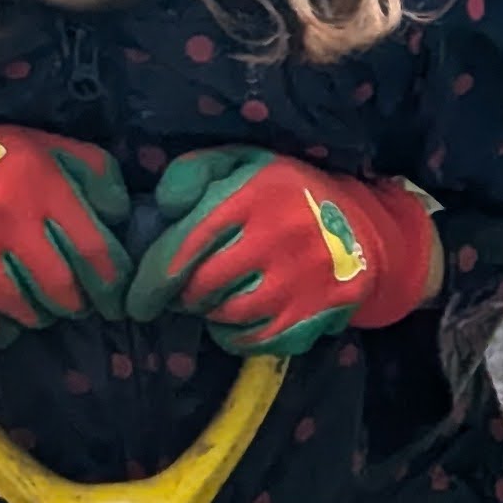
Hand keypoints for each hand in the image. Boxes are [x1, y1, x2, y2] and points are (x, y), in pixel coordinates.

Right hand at [0, 127, 130, 345]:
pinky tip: (6, 322)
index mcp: (40, 180)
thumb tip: (122, 216)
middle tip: (76, 305)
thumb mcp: (43, 148)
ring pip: (20, 306)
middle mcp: (4, 212)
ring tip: (41, 309)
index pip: (93, 249)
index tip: (116, 300)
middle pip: (59, 286)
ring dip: (38, 316)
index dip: (111, 284)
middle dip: (75, 304)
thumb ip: (92, 172)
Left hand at [126, 148, 438, 354]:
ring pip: (226, 315)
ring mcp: (301, 279)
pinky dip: (236, 335)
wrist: (366, 228)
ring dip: (210, 313)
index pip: (184, 247)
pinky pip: (255, 339)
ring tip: (214, 300)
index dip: (151, 280)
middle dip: (182, 296)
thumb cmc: (288, 193)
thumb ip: (195, 172)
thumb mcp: (243, 163)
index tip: (137, 300)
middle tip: (183, 293)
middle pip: (201, 287)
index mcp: (254, 195)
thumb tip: (163, 206)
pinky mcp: (316, 312)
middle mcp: (279, 236)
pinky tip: (239, 318)